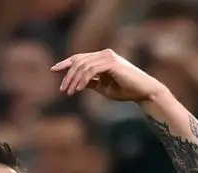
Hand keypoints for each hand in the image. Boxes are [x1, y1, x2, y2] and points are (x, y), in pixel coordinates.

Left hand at [51, 49, 166, 100]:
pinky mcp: (112, 63)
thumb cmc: (125, 90)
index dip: (65, 63)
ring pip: (83, 66)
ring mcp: (108, 57)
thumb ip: (90, 82)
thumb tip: (76, 83)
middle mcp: (104, 54)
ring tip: (69, 92)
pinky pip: (91, 70)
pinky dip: (83, 80)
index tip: (53, 70)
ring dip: (73, 80)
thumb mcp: (103, 87)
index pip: (80, 57)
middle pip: (79, 61)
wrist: (143, 92)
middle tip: (62, 90)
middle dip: (67, 75)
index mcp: (102, 58)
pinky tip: (78, 90)